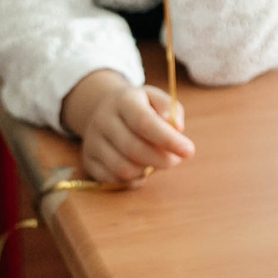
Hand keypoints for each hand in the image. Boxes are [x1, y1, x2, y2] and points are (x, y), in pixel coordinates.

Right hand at [61, 71, 192, 185]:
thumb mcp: (156, 98)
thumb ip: (171, 109)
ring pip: (123, 168)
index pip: (144, 123)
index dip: (168, 140)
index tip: (189, 151)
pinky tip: (142, 169)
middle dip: (162, 159)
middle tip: (176, 159)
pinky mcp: (88, 160)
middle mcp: (103, 120)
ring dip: (147, 170)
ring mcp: (92, 142)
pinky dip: (133, 180)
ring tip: (158, 162)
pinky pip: (113, 179)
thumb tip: (177, 128)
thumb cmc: (140, 106)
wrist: (103, 109)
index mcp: (123, 101)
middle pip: (134, 148)